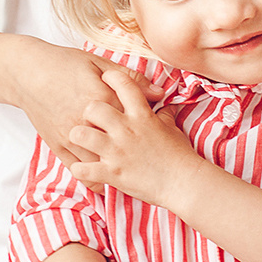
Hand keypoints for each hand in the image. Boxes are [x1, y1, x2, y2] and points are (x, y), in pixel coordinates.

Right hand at [15, 44, 158, 166]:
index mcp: (102, 97)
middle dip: (134, 151)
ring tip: (129, 170)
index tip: (153, 129)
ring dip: (115, 167)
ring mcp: (71, 135)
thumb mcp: (100, 64)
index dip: (147, 125)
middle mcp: (87, 121)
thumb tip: (160, 93)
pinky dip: (93, 177)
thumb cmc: (64, 64)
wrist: (27, 72)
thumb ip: (131, 80)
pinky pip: (79, 169)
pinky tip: (104, 178)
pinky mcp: (58, 145)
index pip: (135, 118)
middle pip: (120, 144)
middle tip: (146, 155)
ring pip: (100, 162)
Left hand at [65, 69, 202, 206]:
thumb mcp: (172, 130)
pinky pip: (82, 168)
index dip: (111, 77)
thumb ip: (163, 115)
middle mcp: (126, 130)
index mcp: (141, 116)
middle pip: (93, 108)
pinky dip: (78, 169)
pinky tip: (82, 168)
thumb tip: (163, 103)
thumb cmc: (180, 156)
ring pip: (81, 134)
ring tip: (81, 141)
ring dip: (78, 138)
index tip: (105, 78)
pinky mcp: (112, 173)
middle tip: (89, 118)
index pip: (123, 84)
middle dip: (87, 111)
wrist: (184, 183)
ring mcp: (116, 151)